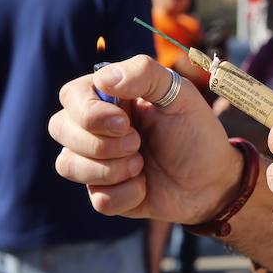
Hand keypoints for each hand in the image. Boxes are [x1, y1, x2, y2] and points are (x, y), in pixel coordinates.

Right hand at [48, 55, 242, 223]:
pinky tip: (145, 187)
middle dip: (100, 143)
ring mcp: (96, 161)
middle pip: (59, 128)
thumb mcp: (179, 94)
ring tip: (141, 165)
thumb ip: (144, 74)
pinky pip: (96, 198)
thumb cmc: (196, 131)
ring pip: (67, 165)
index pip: (71, 95)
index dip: (89, 113)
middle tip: (138, 143)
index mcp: (110, 97)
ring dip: (110, 170)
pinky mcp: (105, 193)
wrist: (213, 180)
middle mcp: (96, 127)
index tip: (124, 122)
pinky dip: (126, 194)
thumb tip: (103, 80)